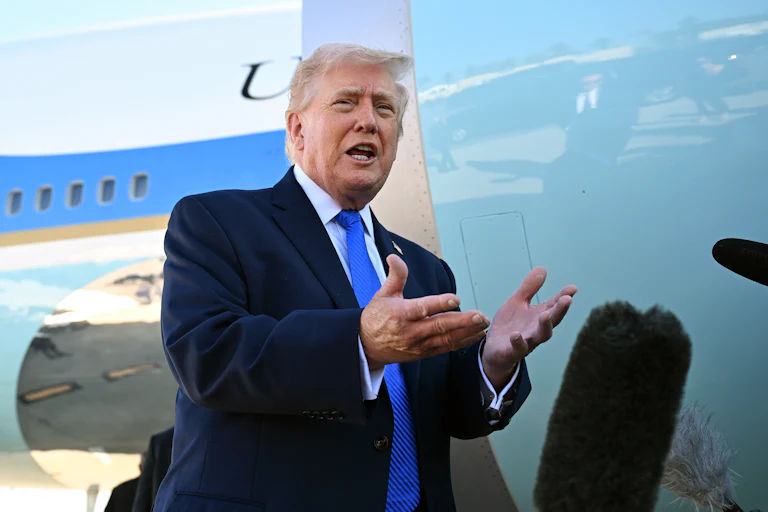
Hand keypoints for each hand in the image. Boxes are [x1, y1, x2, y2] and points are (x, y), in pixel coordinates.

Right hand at [360, 254, 489, 368]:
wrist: (367, 346)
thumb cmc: (377, 317)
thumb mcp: (383, 294)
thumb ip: (395, 276)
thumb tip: (394, 256)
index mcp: (400, 314)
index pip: (422, 308)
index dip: (439, 304)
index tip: (455, 298)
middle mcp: (411, 331)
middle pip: (440, 326)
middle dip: (462, 321)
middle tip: (480, 316)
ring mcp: (418, 345)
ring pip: (446, 339)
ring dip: (467, 332)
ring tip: (483, 324)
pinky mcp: (424, 353)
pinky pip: (446, 348)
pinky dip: (462, 342)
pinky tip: (476, 335)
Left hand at [482, 267, 576, 389]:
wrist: (493, 350)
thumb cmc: (510, 325)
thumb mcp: (517, 302)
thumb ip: (529, 288)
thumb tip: (542, 268)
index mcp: (539, 316)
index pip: (554, 305)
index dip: (563, 297)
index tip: (573, 288)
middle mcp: (536, 329)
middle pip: (552, 320)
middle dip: (560, 310)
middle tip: (567, 299)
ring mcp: (526, 341)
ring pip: (540, 336)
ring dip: (545, 326)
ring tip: (546, 315)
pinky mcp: (512, 352)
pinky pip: (518, 348)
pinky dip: (518, 342)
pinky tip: (516, 335)